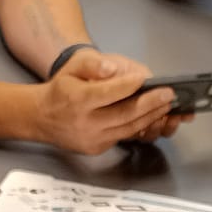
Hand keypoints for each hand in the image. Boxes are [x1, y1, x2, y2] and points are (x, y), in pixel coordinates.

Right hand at [35, 51, 181, 153]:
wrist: (42, 118)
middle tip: (169, 95)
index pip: (109, 93)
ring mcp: (92, 139)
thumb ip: (92, 64)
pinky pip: (123, 136)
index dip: (129, 86)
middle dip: (151, 104)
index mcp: (78, 100)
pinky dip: (140, 126)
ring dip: (151, 117)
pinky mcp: (97, 148)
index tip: (146, 79)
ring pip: (128, 128)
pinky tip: (153, 116)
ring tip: (167, 106)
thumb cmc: (61, 89)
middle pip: (124, 114)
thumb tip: (112, 68)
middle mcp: (86, 123)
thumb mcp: (72, 67)